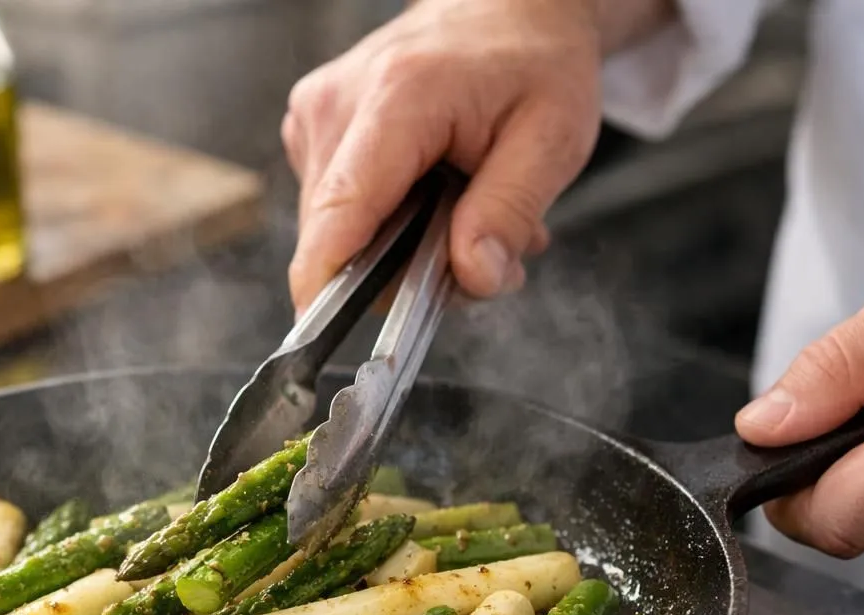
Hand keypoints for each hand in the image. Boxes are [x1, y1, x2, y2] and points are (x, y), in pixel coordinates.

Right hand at [282, 0, 610, 313]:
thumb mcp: (553, 138)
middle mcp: (339, 103)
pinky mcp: (311, 128)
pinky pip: (334, 208)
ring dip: (394, 245)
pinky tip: (425, 192)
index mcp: (399, 97)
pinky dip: (381, 220)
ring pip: (334, 230)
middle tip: (474, 242)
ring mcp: (316, 114)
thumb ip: (510, 211)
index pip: (340, 210)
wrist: (506, 7)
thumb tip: (473, 276)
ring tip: (456, 207)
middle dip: (400, 267)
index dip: (327, 283)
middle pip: (337, 235)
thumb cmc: (533, 61)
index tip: (322, 332)